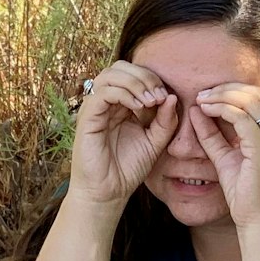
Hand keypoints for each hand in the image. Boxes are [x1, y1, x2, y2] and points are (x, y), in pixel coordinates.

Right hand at [71, 61, 178, 207]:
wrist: (108, 193)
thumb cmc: (128, 169)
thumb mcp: (155, 143)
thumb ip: (165, 121)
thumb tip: (172, 97)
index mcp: (121, 104)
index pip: (133, 74)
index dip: (152, 79)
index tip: (166, 98)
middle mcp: (106, 102)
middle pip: (121, 68)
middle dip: (144, 76)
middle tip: (158, 95)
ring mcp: (95, 108)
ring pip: (110, 75)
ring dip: (134, 82)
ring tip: (150, 101)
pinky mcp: (87, 117)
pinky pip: (103, 93)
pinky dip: (123, 94)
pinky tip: (138, 107)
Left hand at [190, 83, 259, 229]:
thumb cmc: (247, 196)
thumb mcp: (226, 160)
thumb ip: (213, 136)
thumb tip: (197, 111)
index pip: (259, 98)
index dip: (233, 90)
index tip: (209, 94)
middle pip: (256, 93)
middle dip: (227, 88)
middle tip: (202, 92)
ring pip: (249, 101)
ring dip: (222, 95)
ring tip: (202, 98)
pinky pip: (242, 119)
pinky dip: (222, 110)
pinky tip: (206, 110)